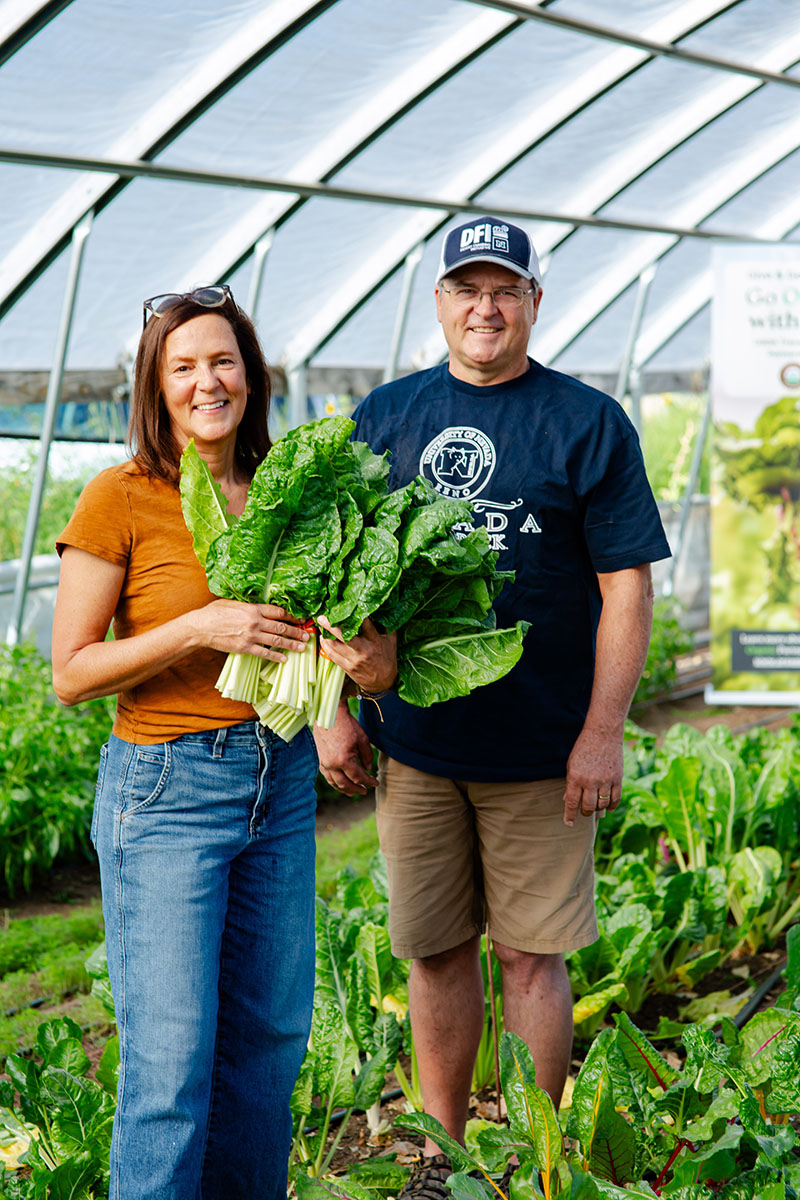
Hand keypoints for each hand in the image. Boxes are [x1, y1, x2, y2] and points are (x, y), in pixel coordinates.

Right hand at [192, 599, 309, 662]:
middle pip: (281, 626)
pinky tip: (284, 659)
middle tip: (307, 635)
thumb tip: (259, 607)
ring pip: (276, 640)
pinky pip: (264, 653)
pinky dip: (275, 656)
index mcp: (253, 608)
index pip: (278, 612)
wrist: (201, 627)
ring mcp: (251, 635)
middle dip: (296, 631)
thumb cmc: (215, 612)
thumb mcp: (233, 603)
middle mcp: (255, 621)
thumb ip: (248, 606)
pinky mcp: (245, 647)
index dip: (291, 615)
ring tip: (302, 647)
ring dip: (291, 644)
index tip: (300, 618)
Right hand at [314, 703, 377, 795]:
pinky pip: (327, 776)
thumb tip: (367, 768)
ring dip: (344, 789)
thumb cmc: (347, 724)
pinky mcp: (320, 759)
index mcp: (343, 760)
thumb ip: (367, 756)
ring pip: (334, 783)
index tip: (375, 783)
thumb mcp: (362, 739)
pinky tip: (340, 783)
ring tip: (353, 792)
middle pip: (345, 784)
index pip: (358, 777)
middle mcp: (332, 765)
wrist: (329, 714)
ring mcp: (324, 763)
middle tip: (365, 791)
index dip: (368, 781)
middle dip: (356, 789)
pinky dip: (335, 782)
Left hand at [317, 616, 396, 692]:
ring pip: (334, 645)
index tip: (347, 605)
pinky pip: (332, 655)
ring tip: (320, 625)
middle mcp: (363, 650)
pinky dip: (326, 645)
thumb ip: (386, 626)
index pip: (364, 624)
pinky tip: (323, 638)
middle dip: (331, 625)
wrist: (383, 683)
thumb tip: (382, 610)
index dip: (355, 614)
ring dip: (325, 634)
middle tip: (322, 617)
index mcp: (374, 641)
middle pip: (344, 636)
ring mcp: (353, 660)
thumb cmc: (387, 659)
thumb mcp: (391, 641)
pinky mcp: (346, 667)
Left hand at [562, 725, 622, 826]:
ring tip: (595, 806)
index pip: (571, 803)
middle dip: (585, 813)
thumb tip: (568, 801)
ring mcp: (605, 781)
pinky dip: (612, 806)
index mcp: (575, 777)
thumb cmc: (584, 748)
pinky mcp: (617, 779)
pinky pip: (615, 799)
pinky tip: (608, 806)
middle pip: (588, 807)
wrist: (603, 734)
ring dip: (598, 809)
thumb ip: (571, 783)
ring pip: (602, 805)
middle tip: (584, 811)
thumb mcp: (571, 764)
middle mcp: (590, 781)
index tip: (568, 823)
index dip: (569, 816)